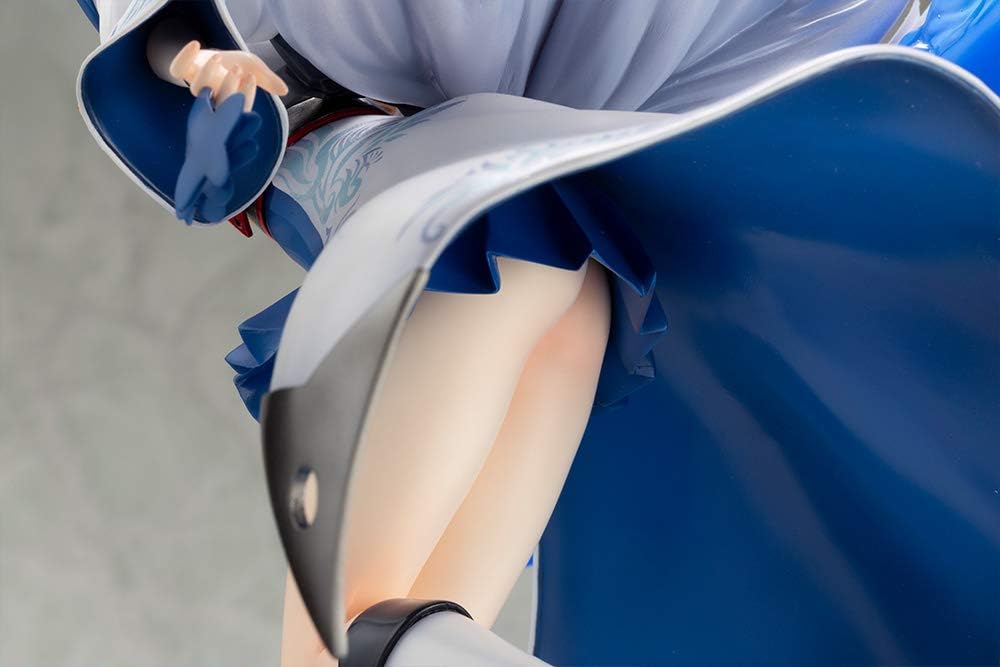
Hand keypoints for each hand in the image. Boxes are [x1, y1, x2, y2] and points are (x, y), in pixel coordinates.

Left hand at [169, 40, 287, 111]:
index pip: (237, 107)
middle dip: (227, 86)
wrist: (214, 56)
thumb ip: (268, 80)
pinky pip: (176, 70)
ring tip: (218, 58)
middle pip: (217, 101)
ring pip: (196, 89)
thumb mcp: (255, 70)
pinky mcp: (183, 71)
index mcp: (230, 102)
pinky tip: (195, 44)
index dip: (244, 96)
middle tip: (238, 70)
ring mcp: (196, 84)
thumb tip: (284, 90)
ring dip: (206, 74)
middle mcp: (212, 97)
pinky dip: (183, 57)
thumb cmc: (235, 66)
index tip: (251, 79)